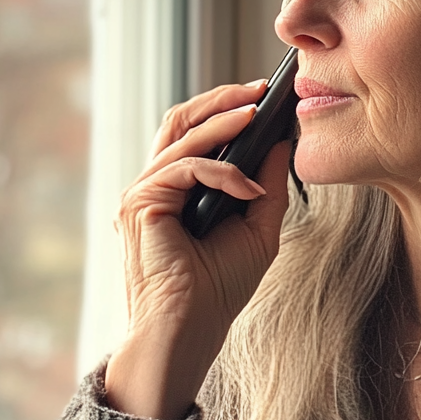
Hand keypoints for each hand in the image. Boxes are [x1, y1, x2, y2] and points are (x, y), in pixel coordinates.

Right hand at [104, 80, 291, 419]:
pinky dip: (221, 172)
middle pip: (180, 120)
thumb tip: (280, 143)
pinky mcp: (140, 204)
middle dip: (221, 99)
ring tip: (257, 112)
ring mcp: (143, 193)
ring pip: (181, 135)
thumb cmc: (218, 290)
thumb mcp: (257, 229)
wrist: (190, 330)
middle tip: (258, 89)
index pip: (196, 134)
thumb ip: (267, 187)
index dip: (227, 110)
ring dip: (223, 121)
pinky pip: (185, 168)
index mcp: (177, 191)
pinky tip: (247, 188)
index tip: (265, 97)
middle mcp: (155, 186)